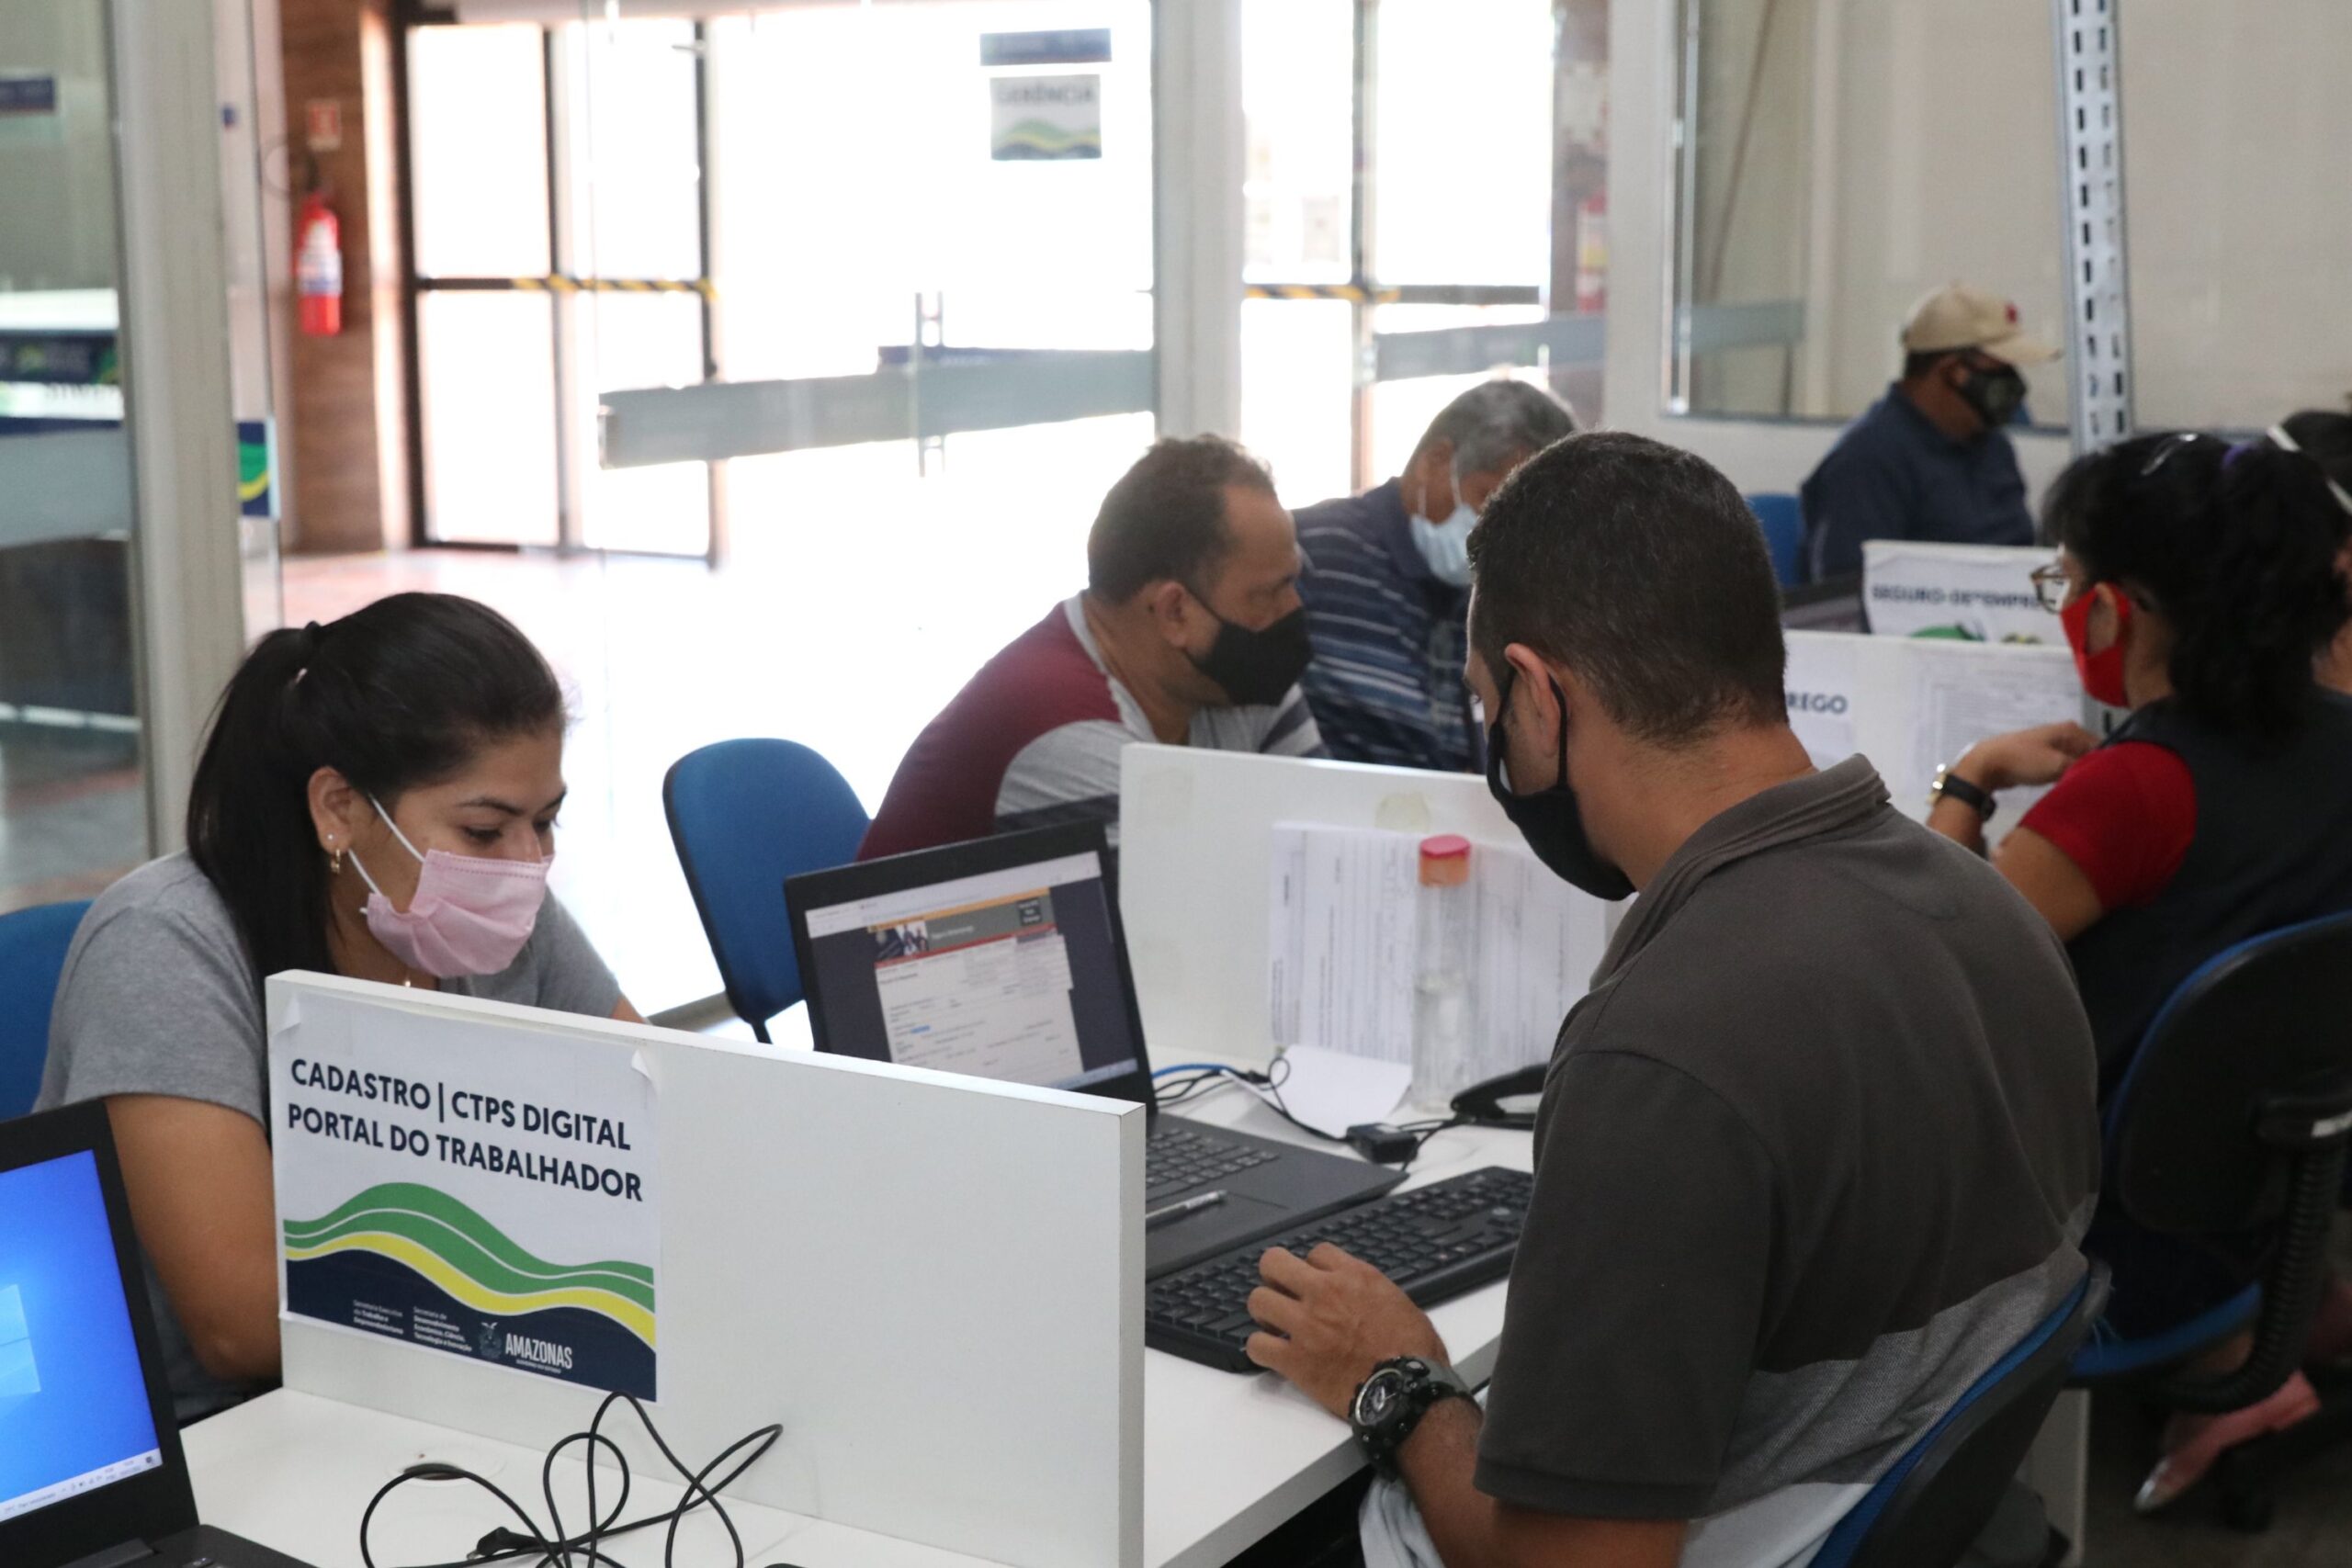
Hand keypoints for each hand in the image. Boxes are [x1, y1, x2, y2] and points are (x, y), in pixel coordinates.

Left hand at [1243, 1243, 1448, 1417]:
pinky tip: (1274, 1354)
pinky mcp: (1294, 1360)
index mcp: (1353, 1276)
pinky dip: (1261, 1349)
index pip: (1316, 1252)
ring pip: (1258, 1300)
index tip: (1318, 1282)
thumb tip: (1362, 1297)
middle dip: (1275, 1276)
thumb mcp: (1400, 1303)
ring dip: (1265, 1312)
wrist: (1407, 1389)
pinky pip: (1256, 1345)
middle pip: (1274, 1263)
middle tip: (1283, 1293)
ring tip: (1276, 1325)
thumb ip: (1372, 1291)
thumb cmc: (1414, 1351)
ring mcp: (1305, 1325)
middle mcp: (1323, 1293)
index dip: (1315, 1268)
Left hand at [1964, 722, 2098, 791]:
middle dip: (2093, 770)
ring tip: (2083, 789)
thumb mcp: (2058, 765)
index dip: (2108, 764)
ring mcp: (2054, 746)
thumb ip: (2084, 768)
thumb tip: (2106, 775)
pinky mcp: (2044, 758)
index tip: (2111, 782)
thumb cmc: (2023, 760)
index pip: (2103, 746)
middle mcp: (2065, 734)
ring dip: (2079, 775)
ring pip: (2077, 763)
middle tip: (2097, 788)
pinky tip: (2069, 787)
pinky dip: (2067, 777)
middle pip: (2090, 754)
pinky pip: (2064, 768)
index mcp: (2072, 730)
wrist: (1987, 764)